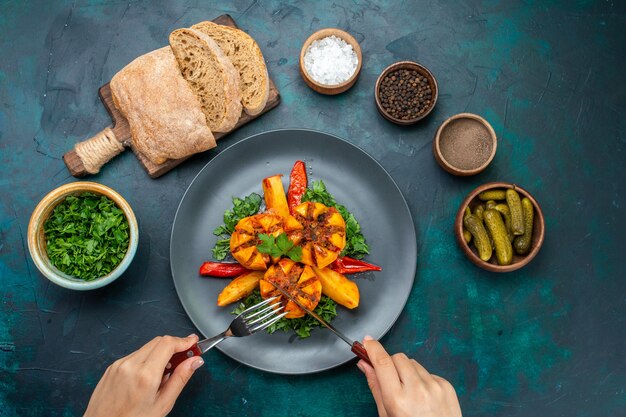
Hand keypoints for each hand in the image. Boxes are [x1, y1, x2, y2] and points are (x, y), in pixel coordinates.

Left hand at [84, 334, 203, 416]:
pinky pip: (135, 355)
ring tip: (165, 372)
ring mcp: (119, 364)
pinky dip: (146, 359)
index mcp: (145, 375)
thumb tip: (194, 361)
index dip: (184, 340)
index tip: (193, 342)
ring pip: (147, 347)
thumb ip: (180, 379)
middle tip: (185, 356)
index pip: (168, 344)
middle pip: (158, 341)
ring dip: (160, 353)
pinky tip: (148, 375)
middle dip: (174, 346)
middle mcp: (130, 365)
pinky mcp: (112, 366)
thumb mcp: (163, 404)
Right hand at [358, 337, 461, 416]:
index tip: (367, 341)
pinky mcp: (446, 386)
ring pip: (413, 363)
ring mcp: (434, 386)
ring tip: (409, 392)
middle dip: (390, 364)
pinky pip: (428, 372)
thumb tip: (364, 364)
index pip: (382, 363)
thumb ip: (375, 386)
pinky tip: (423, 396)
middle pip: (398, 358)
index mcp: (398, 400)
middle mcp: (417, 390)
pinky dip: (422, 379)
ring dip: (407, 372)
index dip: (373, 348)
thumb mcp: (386, 414)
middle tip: (390, 378)